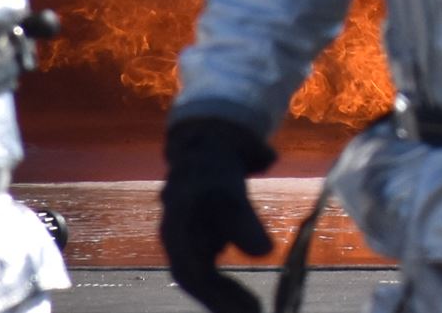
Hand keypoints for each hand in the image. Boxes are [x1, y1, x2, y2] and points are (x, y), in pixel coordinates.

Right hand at [159, 116, 276, 312]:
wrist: (207, 145)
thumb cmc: (216, 167)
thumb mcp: (231, 191)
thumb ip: (245, 221)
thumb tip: (265, 254)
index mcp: (176, 230)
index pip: (193, 274)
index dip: (219, 296)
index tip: (248, 309)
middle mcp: (177, 241)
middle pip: (196, 282)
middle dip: (223, 302)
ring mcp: (187, 242)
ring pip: (204, 279)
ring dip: (225, 298)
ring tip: (254, 310)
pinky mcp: (200, 242)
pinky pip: (211, 273)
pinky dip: (228, 287)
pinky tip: (248, 299)